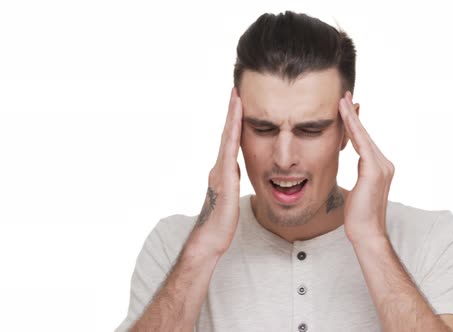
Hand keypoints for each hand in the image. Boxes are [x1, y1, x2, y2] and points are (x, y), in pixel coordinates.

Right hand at [186, 87, 242, 256]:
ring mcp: (220, 170)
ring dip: (232, 116)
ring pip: (227, 138)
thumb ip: (232, 182)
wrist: (210, 238)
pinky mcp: (224, 177)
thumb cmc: (221, 224)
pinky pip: (230, 150)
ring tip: (237, 96)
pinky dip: (233, 133)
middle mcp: (220, 167)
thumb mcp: (230, 198)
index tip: (239, 102)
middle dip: (232, 111)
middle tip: (236, 89)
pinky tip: (238, 121)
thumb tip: (236, 172)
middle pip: (227, 133)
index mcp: (223, 172)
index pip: (231, 141)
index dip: (235, 122)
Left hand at [338, 91, 394, 245]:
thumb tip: (354, 166)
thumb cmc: (358, 217)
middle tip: (344, 96)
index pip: (364, 141)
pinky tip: (344, 116)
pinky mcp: (374, 170)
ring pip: (363, 136)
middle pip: (365, 134)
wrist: (367, 232)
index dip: (355, 124)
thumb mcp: (357, 191)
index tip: (347, 108)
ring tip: (341, 101)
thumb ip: (359, 176)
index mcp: (380, 168)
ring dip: (351, 117)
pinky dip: (352, 128)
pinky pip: (361, 143)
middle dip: (354, 115)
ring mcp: (382, 166)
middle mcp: (385, 164)